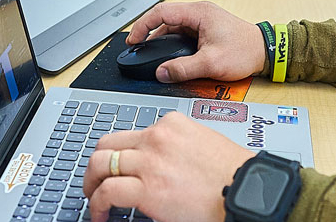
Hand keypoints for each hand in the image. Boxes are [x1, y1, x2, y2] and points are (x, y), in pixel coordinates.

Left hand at [84, 116, 254, 221]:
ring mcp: (150, 161)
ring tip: (93, 199)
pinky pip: (107, 192)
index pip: (132, 133)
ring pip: (100, 164)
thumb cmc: (232, 172)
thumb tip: (160, 162)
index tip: (118, 167)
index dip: (120, 153)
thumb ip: (177, 144)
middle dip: (96, 164)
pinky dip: (96, 205)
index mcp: (172, 123)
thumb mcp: (203, 142)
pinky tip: (100, 214)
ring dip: (91, 184)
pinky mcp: (147, 188)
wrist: (244, 188)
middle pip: (107, 143)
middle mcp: (157, 137)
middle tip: (95, 181)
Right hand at [127, 1, 265, 82]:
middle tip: (137, 49)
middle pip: (165, 18)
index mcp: (199, 13)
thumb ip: (183, 68)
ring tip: (150, 54)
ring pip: (173, 26)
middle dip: (149, 33)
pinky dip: (171, 43)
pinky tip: (168, 55)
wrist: (265, 51)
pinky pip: (182, 33)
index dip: (143, 25)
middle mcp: (199, 13)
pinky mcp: (206, 30)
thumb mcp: (211, 63)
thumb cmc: (245, 51)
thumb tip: (161, 73)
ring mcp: (203, 21)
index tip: (133, 39)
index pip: (161, 12)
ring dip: (161, 39)